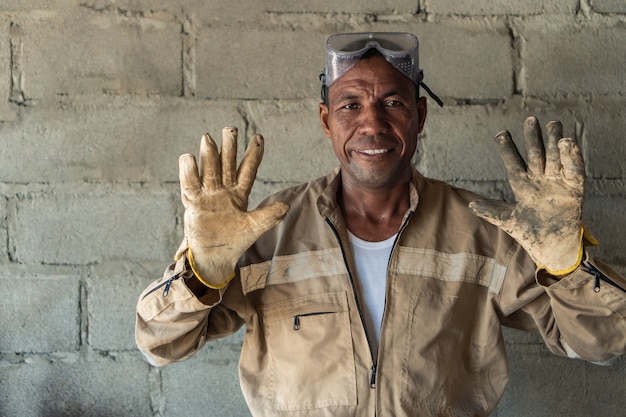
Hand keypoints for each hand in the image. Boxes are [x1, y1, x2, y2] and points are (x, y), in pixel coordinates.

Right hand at [175, 127, 288, 287]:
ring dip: (209, 155)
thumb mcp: (254, 227)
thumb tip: (286, 206)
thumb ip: (268, 216)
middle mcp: (223, 190)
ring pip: (209, 170)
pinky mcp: (193, 203)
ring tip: (208, 137)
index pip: (248, 170)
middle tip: (230, 129)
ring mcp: (208, 195)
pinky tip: (189, 157)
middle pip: (227, 164)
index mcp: (240, 194)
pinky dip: (188, 172)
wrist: (214, 256)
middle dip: (229, 147)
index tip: (259, 137)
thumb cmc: (235, 241)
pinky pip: (190, 184)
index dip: (254, 154)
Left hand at [469, 116, 584, 275]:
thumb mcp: (508, 221)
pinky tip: (567, 142)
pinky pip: (574, 169)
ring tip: (553, 124)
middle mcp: (540, 180)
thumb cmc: (531, 234)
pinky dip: (571, 156)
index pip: (514, 163)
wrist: (552, 249)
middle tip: (530, 120)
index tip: (500, 133)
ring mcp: (558, 183)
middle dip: (533, 138)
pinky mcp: (574, 189)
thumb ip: (492, 212)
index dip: (508, 148)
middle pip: (536, 154)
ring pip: (556, 157)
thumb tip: (471, 205)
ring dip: (554, 141)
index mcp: (523, 185)